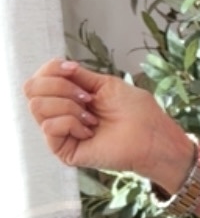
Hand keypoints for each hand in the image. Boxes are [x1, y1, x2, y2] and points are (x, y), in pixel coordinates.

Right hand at [22, 60, 191, 190]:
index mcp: (67, 98)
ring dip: (68, 105)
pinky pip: (49, 126)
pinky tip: (89, 130)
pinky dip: (72, 122)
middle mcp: (59, 114)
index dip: (52, 68)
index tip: (74, 69)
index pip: (38, 78)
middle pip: (30, 89)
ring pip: (37, 106)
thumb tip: (55, 68)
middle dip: (59, 86)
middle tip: (87, 98)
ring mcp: (60, 133)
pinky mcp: (63, 150)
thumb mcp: (103, 84)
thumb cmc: (136, 112)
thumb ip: (76, 76)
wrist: (152, 136)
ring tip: (91, 116)